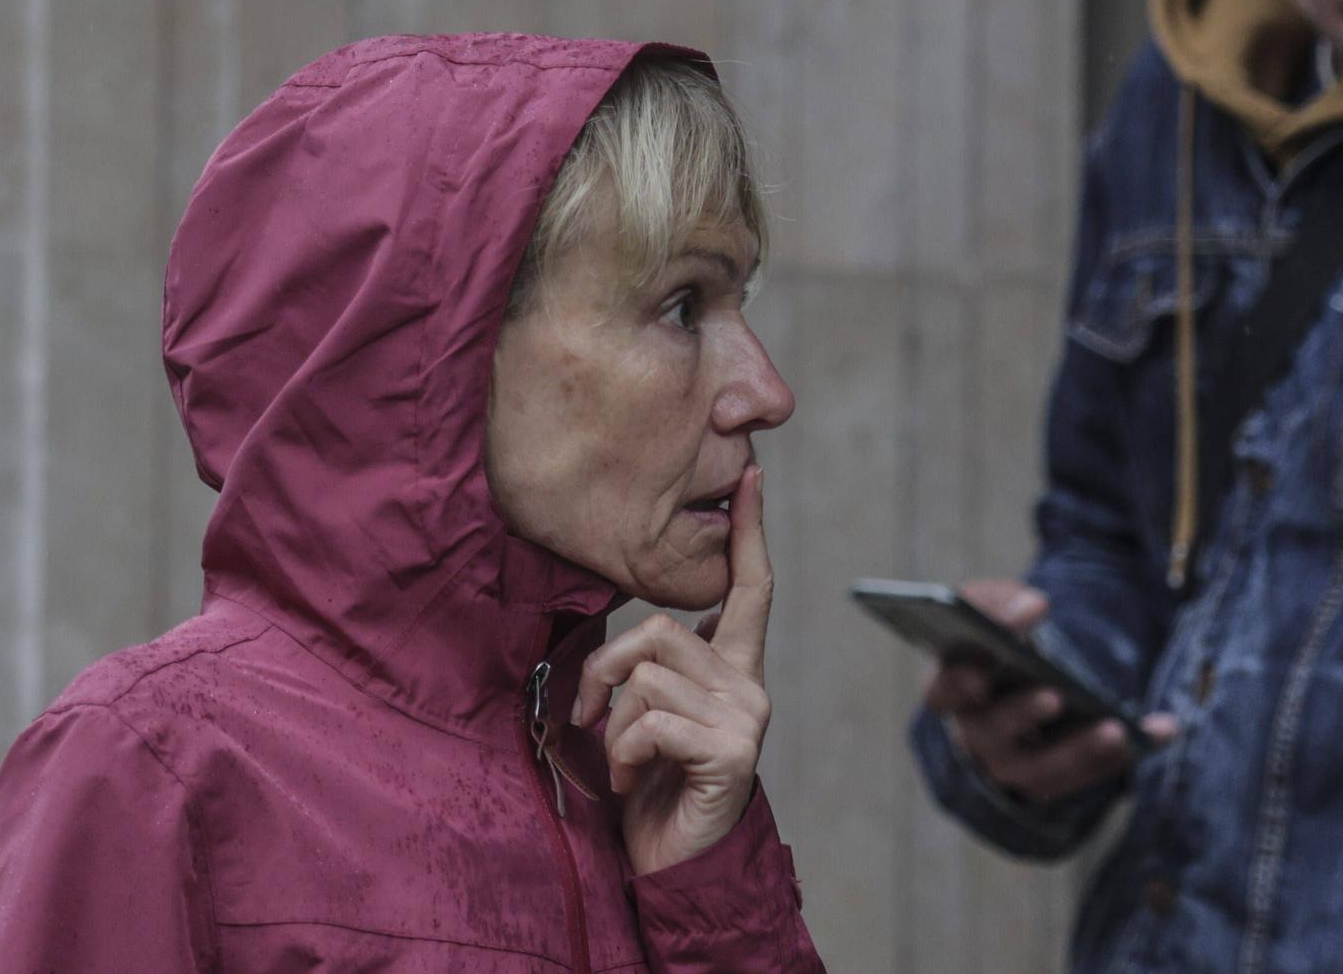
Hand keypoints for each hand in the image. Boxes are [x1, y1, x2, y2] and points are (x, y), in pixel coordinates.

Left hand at [574, 465, 773, 874]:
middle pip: (659, 627)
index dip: (748, 531)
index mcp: (732, 667)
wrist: (675, 864)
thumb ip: (647, 667)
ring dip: (611, 722)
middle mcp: (748, 684)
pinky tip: (630, 781)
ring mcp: (745, 716)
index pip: (748, 586)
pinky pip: (649, 721)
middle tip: (591, 715)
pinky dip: (621, 752)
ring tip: (621, 760)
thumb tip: (619, 629)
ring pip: (646, 674)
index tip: (751, 477)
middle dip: (604, 667)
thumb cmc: (653, 786)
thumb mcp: (645, 715)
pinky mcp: (731, 751)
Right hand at [921, 579, 1176, 800]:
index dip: (959, 685)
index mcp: (950, 689)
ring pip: (1041, 772)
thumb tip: (1031, 609)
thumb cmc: (997, 638)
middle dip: (1021, 715)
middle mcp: (976, 735)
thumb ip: (1001, 599)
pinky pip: (1089, 776)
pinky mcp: (1057, 780)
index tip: (984, 672)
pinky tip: (1161, 730)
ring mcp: (1014, 766)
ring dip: (1079, 753)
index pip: (942, 694)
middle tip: (1053, 696)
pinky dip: (1125, 756)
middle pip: (992, 736)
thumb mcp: (992, 607)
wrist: (1022, 675)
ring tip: (1117, 730)